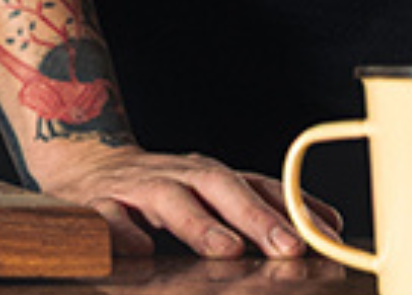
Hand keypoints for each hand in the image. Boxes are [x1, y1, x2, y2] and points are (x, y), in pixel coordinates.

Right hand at [30, 140, 341, 258]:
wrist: (81, 163)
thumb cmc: (159, 188)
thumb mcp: (210, 191)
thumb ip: (263, 207)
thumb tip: (329, 224)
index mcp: (206, 174)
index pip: (255, 184)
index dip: (292, 208)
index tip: (328, 235)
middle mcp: (176, 174)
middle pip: (218, 185)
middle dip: (254, 215)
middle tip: (287, 246)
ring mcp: (135, 187)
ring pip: (169, 199)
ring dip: (200, 223)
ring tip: (228, 249)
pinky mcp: (96, 204)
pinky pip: (108, 217)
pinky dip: (123, 231)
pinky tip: (142, 249)